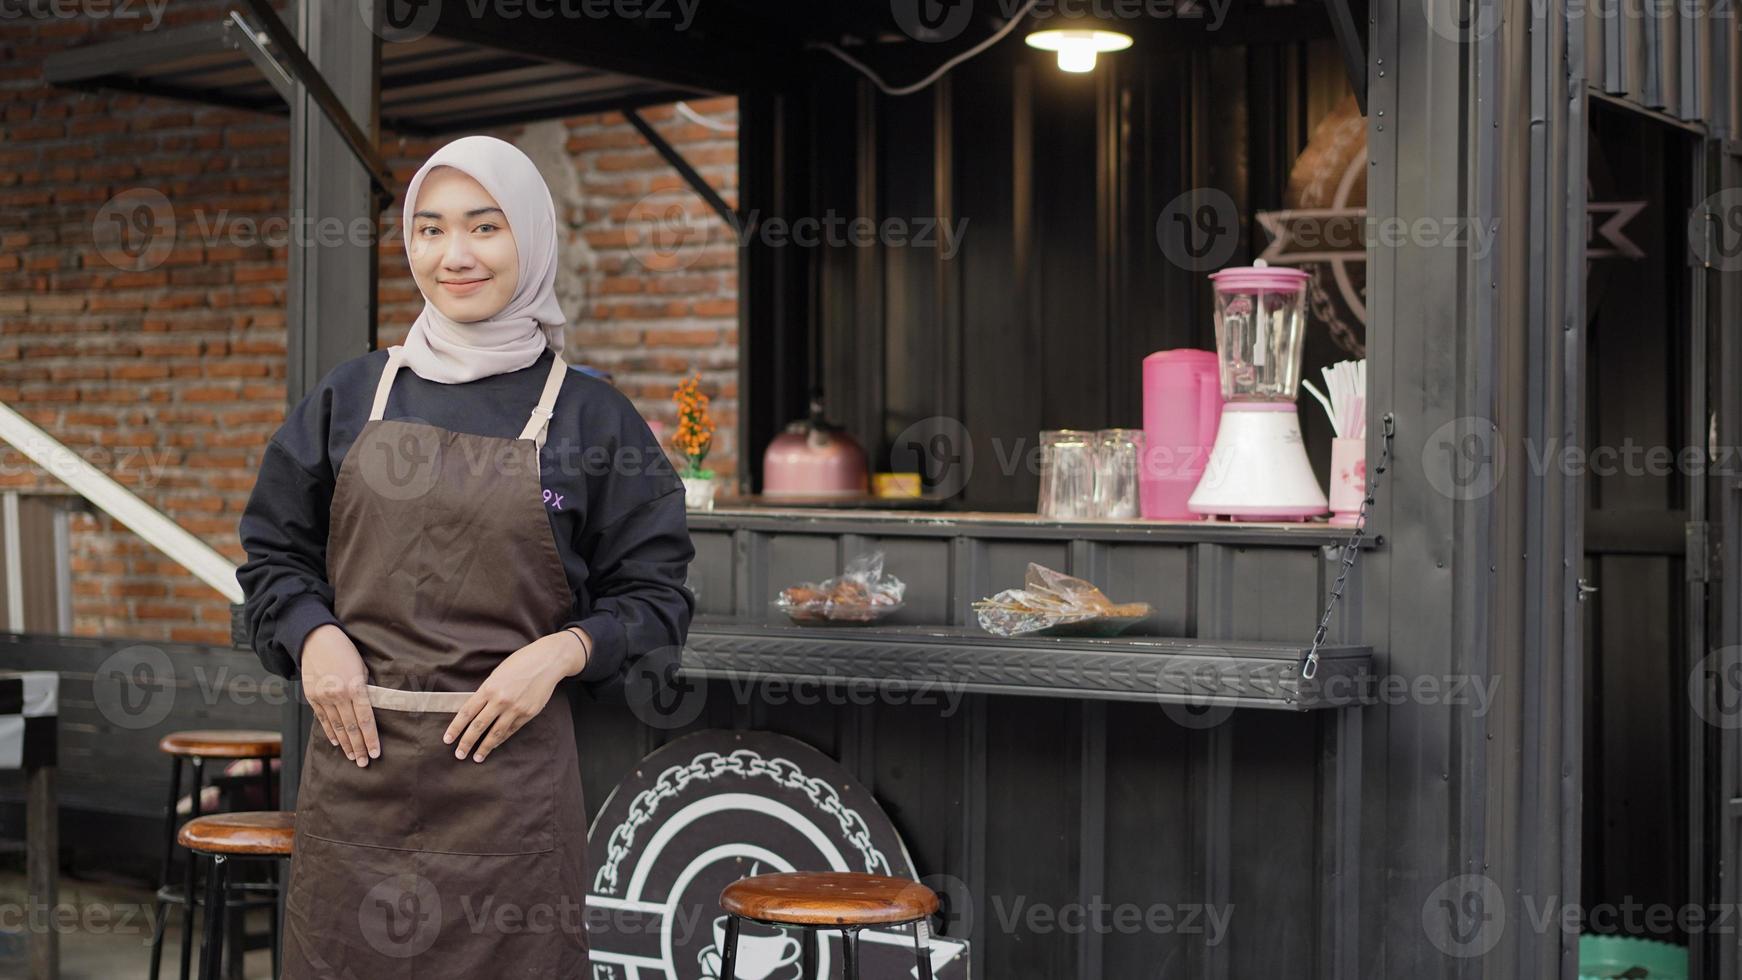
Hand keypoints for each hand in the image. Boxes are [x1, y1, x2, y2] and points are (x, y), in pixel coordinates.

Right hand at [300, 624, 378, 766]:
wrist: (314, 639)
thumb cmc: (345, 650)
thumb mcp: (362, 667)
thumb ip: (365, 690)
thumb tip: (372, 709)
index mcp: (354, 687)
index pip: (365, 720)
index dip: (371, 739)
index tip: (376, 753)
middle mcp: (337, 695)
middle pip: (351, 728)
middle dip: (359, 747)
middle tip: (365, 763)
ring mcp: (323, 698)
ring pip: (337, 727)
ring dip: (346, 744)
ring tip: (353, 757)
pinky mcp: (312, 697)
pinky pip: (323, 719)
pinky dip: (331, 732)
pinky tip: (337, 743)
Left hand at [443, 631, 582, 761]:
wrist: (547, 661)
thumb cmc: (521, 662)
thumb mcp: (498, 673)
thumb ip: (487, 691)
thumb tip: (475, 709)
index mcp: (489, 688)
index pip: (467, 712)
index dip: (455, 727)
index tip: (448, 739)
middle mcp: (501, 700)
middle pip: (478, 726)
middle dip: (466, 742)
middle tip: (459, 754)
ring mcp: (515, 708)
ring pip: (495, 733)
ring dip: (484, 747)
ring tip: (476, 757)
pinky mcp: (528, 713)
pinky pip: (511, 730)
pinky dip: (501, 739)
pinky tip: (494, 745)